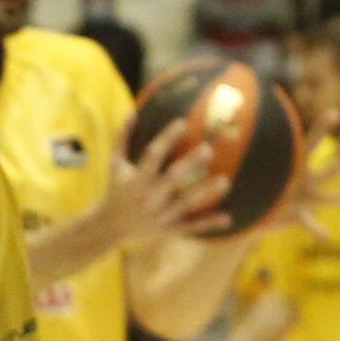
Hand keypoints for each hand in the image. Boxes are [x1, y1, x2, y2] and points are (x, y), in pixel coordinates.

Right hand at [108, 114, 235, 245]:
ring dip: (205, 193)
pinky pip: (191, 227)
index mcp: (137, 179)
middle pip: (173, 178)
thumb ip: (122, 138)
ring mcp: (160, 215)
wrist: (111, 227)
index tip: (183, 123)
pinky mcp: (168, 229)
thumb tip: (131, 111)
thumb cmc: (116, 189)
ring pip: (186, 203)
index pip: (153, 154)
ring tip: (225, 180)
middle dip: (190, 164)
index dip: (167, 138)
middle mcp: (149, 196)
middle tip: (209, 149)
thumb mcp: (115, 163)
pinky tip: (228, 218)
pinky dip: (209, 223)